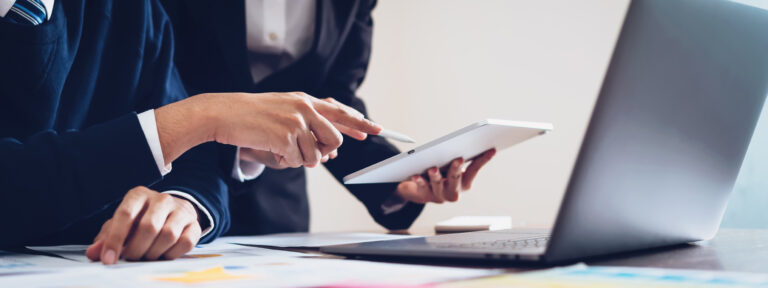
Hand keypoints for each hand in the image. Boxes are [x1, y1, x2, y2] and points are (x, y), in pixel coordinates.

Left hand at [85, 187, 200, 263]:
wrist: (172, 213)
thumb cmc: (141, 220)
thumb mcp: (121, 225)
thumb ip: (106, 238)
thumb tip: (94, 253)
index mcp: (139, 195)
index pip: (125, 215)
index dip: (115, 239)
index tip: (108, 259)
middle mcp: (162, 199)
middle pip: (149, 227)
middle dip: (136, 249)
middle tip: (131, 258)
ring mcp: (181, 210)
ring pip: (168, 235)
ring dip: (154, 253)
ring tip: (146, 256)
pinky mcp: (194, 224)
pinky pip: (185, 243)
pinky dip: (171, 254)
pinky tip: (163, 254)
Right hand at [155, 92, 381, 168]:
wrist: (223, 113)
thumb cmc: (251, 115)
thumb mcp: (283, 109)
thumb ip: (306, 122)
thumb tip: (329, 148)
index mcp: (306, 101)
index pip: (340, 112)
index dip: (360, 122)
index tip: (377, 129)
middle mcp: (305, 108)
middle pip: (334, 140)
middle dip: (323, 153)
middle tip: (303, 153)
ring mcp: (296, 122)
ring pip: (315, 155)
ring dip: (299, 159)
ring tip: (280, 147)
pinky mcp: (285, 137)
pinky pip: (297, 161)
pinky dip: (286, 161)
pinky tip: (272, 149)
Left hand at [395, 149, 495, 203]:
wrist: (422, 191)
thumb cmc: (442, 174)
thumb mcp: (453, 167)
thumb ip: (461, 158)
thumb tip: (469, 140)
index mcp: (465, 183)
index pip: (475, 169)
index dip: (483, 159)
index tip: (491, 149)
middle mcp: (454, 191)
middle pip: (456, 179)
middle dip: (457, 169)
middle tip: (459, 159)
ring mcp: (439, 195)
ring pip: (438, 185)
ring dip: (436, 177)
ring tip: (433, 169)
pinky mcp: (425, 196)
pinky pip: (422, 188)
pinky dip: (419, 181)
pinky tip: (415, 175)